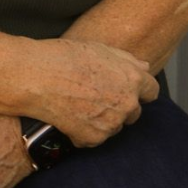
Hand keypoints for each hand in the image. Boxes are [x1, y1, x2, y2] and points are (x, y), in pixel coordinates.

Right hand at [33, 38, 159, 147]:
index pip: (152, 91)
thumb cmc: (63, 57)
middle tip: (96, 96)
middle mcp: (126, 104)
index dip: (139, 89)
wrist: (36, 77)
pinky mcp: (93, 139)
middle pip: (134, 112)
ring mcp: (111, 124)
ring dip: (103, 119)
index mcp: (132, 79)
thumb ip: (126, 59)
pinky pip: (94, 138)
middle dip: (120, 106)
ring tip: (78, 104)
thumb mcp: (98, 48)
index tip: (128, 89)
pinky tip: (69, 116)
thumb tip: (144, 66)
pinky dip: (83, 131)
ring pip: (114, 126)